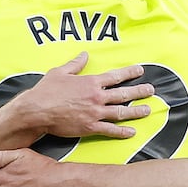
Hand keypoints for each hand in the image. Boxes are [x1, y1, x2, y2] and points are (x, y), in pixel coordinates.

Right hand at [11, 51, 153, 138]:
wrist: (36, 111)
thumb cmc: (46, 91)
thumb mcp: (60, 72)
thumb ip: (75, 64)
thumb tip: (84, 54)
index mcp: (91, 82)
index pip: (116, 76)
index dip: (129, 72)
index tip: (140, 70)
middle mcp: (96, 97)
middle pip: (123, 94)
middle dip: (139, 91)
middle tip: (151, 90)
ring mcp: (95, 113)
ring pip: (121, 112)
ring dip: (136, 111)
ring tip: (147, 110)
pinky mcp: (90, 127)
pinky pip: (110, 130)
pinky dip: (122, 131)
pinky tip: (131, 132)